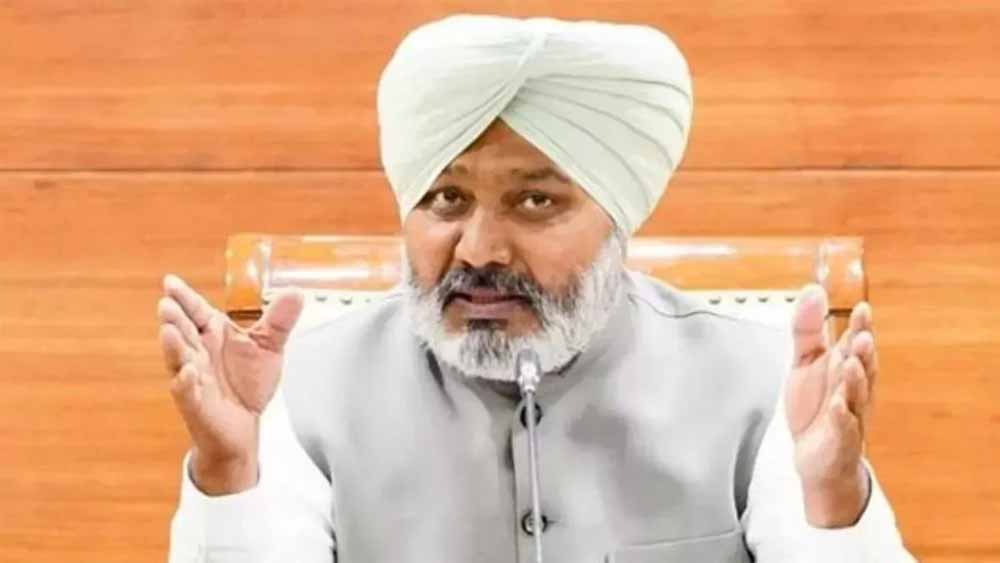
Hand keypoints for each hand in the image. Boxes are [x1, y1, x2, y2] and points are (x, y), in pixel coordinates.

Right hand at [157, 274, 302, 494]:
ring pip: (179, 359)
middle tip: (167, 304)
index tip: (170, 282)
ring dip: (173, 346)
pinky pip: (187, 392)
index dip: (183, 297)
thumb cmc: (248, 382)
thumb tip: (295, 292)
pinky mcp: (195, 403)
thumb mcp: (268, 347)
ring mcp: (193, 378)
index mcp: (211, 333)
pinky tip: (188, 373)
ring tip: (169, 331)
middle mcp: (198, 352)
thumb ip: (279, 321)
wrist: (245, 425)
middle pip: (182, 331)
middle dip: (174, 318)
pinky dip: (185, 383)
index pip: (195, 310)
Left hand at [786, 285, 877, 526]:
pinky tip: (837, 405)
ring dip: (855, 380)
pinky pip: (843, 428)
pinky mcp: (840, 440)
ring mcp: (850, 416)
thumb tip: (813, 290)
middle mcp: (854, 390)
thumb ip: (808, 328)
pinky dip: (841, 417)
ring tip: (851, 363)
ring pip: (856, 396)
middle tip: (861, 335)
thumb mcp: (805, 361)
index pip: (856, 344)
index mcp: (846, 368)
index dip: (861, 328)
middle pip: (862, 368)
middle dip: (862, 352)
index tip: (863, 308)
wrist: (816, 457)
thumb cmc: (815, 406)